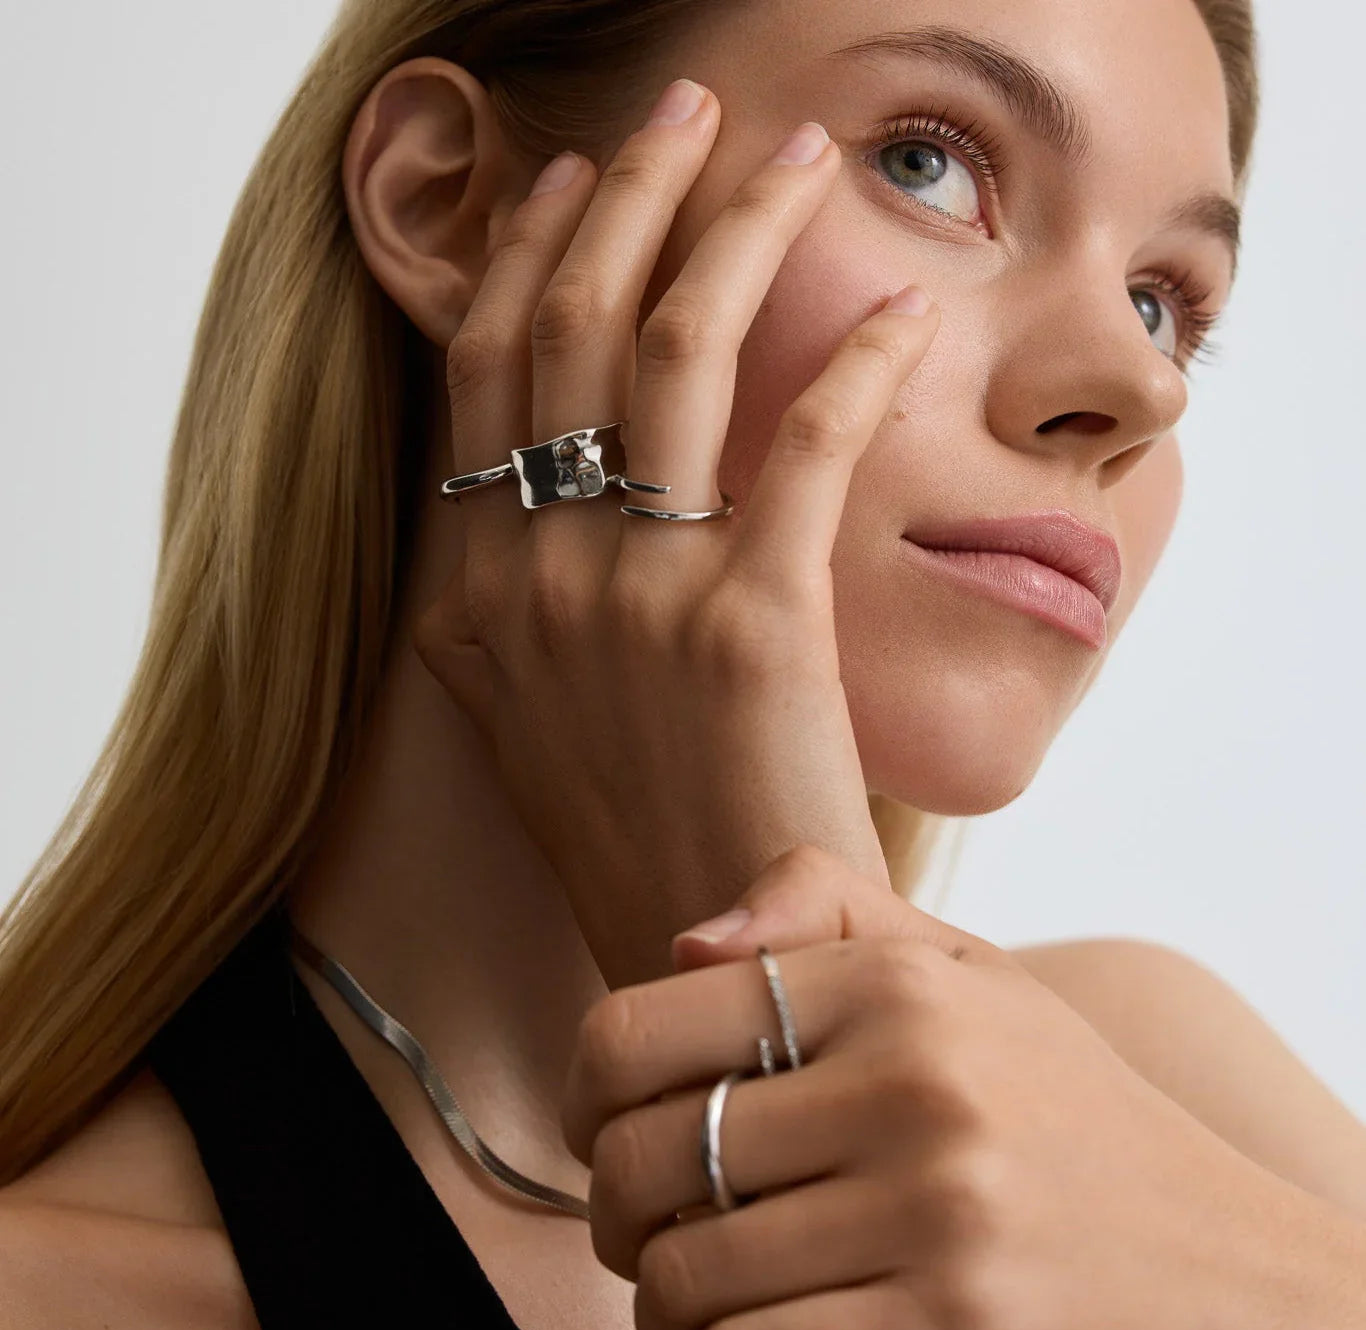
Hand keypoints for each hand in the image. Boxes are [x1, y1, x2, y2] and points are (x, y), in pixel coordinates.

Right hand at [413, 80, 940, 986]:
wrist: (703, 943)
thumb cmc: (633, 830)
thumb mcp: (533, 711)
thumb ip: (511, 601)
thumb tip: (522, 503)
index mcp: (475, 594)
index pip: (483, 370)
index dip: (529, 255)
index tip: (579, 180)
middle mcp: (537, 576)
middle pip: (566, 327)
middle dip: (630, 195)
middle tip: (690, 115)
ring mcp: (636, 597)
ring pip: (668, 351)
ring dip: (733, 231)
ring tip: (790, 159)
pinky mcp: (751, 623)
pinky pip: (804, 446)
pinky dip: (860, 362)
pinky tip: (905, 314)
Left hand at [564, 844, 1289, 1329]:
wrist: (1214, 1257)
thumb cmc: (1053, 1104)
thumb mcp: (963, 968)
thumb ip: (825, 909)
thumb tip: (683, 944)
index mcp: (893, 985)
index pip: (640, 1028)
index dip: (586, 1089)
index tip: (602, 1121)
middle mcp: (910, 1085)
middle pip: (642, 1160)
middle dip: (613, 1207)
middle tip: (644, 1220)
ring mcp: (932, 1214)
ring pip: (681, 1278)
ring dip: (659, 1298)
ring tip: (697, 1286)